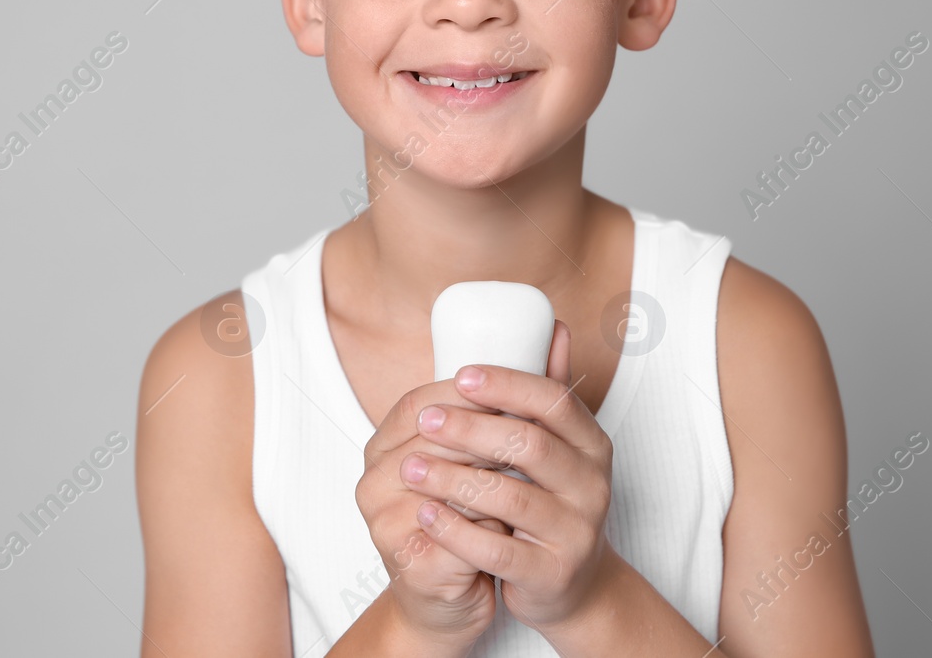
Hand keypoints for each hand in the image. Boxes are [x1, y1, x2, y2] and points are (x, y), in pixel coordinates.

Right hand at [355, 375, 512, 645]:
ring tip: (532, 479)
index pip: (416, 403)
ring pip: (445, 486)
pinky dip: (489, 529)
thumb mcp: (484, 457)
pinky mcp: (409, 564)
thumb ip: (515, 398)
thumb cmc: (469, 520)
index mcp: (385, 447)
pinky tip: (514, 525)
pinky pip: (455, 537)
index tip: (512, 391)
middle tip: (536, 433)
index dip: (464, 393)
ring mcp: (385, 523)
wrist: (450, 598)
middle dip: (486, 434)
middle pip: (431, 440)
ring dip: (492, 482)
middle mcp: (374, 481)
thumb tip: (556, 332)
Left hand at [401, 320, 618, 632]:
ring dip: (453, 479)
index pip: (554, 402)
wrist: (571, 585)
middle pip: (530, 445)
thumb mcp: (561, 447)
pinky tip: (426, 512)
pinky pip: (499, 551)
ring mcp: (575, 532)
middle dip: (471, 428)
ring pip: (511, 499)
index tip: (460, 376)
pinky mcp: (551, 574)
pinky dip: (457, 530)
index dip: (507, 385)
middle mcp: (592, 486)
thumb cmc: (554, 503)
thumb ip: (549, 392)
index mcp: (592, 445)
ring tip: (411, 466)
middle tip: (426, 419)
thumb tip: (552, 326)